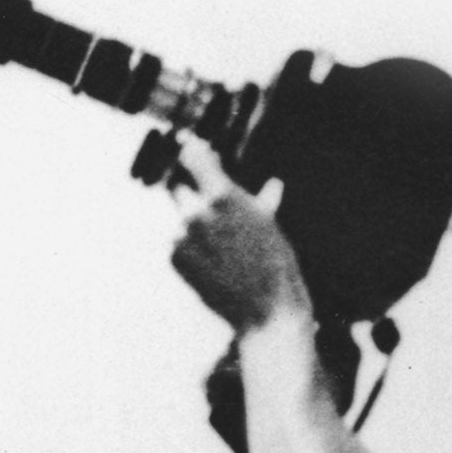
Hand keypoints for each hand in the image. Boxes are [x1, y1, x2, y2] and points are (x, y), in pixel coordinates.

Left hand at [165, 137, 313, 332]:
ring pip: (181, 218)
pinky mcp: (175, 257)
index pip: (193, 156)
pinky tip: (213, 262)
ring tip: (221, 246)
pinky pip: (178, 242)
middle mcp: (196, 211)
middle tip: (207, 205)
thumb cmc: (276, 265)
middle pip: (178, 186)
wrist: (264, 310)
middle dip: (189, 191)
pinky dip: (190, 247)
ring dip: (194, 225)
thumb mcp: (271, 225)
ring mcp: (182, 236)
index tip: (186, 143)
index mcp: (223, 196)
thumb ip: (260, 202)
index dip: (189, 148)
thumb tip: (272, 186)